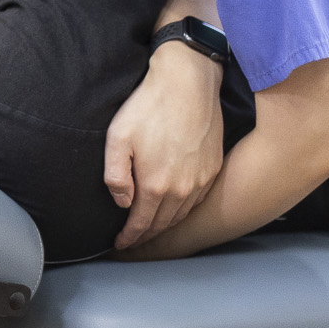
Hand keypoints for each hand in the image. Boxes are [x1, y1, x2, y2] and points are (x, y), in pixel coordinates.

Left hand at [103, 40, 225, 249]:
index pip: (141, 224)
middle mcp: (183, 190)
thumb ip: (116, 176)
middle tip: (133, 240)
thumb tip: (122, 202)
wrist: (188, 82)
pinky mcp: (213, 167)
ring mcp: (201, 180)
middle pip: (162, 223)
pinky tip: (175, 207)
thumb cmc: (149, 106)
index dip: (129, 238)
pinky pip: (196, 199)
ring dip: (164, 224)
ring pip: (181, 214)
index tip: (120, 245)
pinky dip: (183, 209)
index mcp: (157, 186)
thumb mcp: (118, 138)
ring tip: (150, 227)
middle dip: (145, 234)